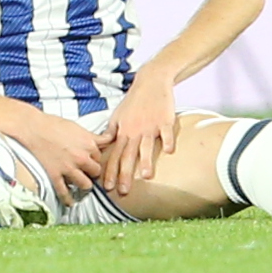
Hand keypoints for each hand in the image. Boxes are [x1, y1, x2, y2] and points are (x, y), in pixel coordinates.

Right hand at [12, 111, 104, 206]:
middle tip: (87, 171)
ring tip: (81, 184)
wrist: (32, 128)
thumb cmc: (51, 124)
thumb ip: (90, 136)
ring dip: (84, 185)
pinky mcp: (56, 176)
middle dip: (92, 171)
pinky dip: (68, 199)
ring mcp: (69, 168)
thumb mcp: (76, 126)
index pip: (100, 156)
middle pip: (96, 171)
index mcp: (88, 143)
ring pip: (86, 185)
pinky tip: (70, 201)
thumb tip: (100, 139)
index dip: (95, 157)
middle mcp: (81, 157)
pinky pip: (65, 194)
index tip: (92, 159)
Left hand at [101, 68, 176, 196]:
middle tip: (124, 191)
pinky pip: (166, 132)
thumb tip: (103, 144)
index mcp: (123, 131)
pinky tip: (169, 151)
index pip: (114, 155)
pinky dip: (168, 141)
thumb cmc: (134, 100)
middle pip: (128, 155)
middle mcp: (135, 131)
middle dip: (125, 174)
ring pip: (147, 146)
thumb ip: (111, 131)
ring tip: (146, 176)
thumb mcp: (118, 114)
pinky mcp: (164, 120)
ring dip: (146, 160)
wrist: (151, 81)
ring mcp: (150, 126)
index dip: (110, 171)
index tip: (108, 187)